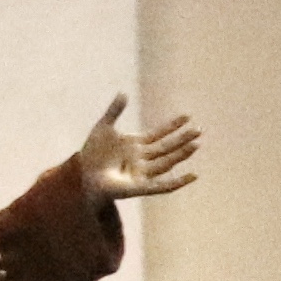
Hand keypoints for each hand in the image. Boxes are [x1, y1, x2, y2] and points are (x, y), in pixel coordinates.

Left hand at [73, 99, 201, 203]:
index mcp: (137, 144)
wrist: (82, 174)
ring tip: (196, 144)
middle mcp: (143, 159)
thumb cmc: (92, 153)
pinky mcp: (140, 187)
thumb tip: (124, 93)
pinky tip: (192, 176)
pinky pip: (163, 186)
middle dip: (183, 139)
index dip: (173, 126)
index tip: (187, 116)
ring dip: (182, 154)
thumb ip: (114, 110)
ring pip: (168, 162)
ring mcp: (143, 173)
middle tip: (199, 130)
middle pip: (168, 147)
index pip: (160, 134)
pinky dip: (178, 182)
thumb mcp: (103, 127)